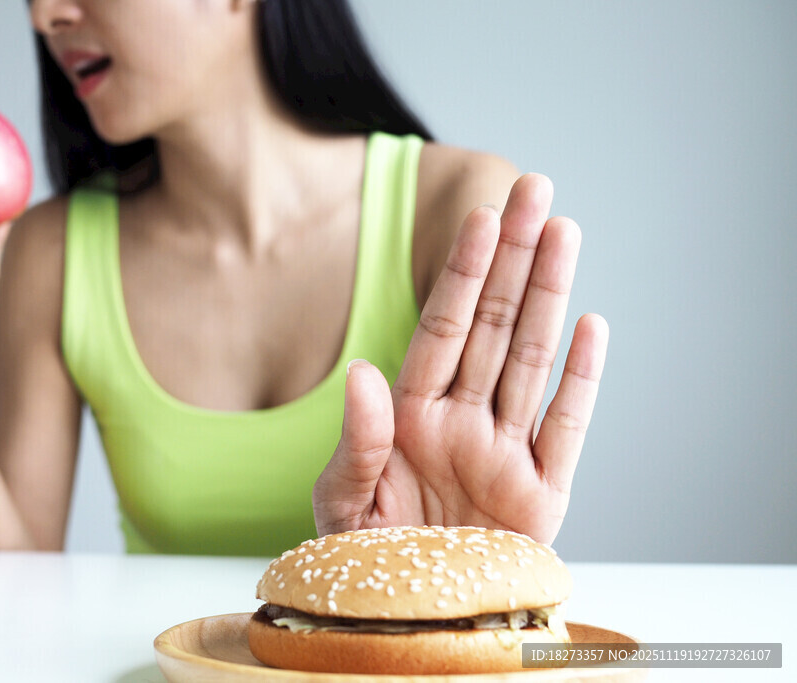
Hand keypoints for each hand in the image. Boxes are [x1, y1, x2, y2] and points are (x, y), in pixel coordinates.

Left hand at [313, 174, 608, 543]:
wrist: (411, 621)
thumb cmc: (369, 563)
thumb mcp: (343, 504)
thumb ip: (356, 441)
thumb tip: (362, 372)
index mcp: (410, 417)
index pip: (441, 330)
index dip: (460, 274)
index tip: (479, 218)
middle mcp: (462, 422)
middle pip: (492, 327)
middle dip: (512, 259)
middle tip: (534, 189)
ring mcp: (505, 453)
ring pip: (531, 360)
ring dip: (548, 297)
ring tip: (564, 232)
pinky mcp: (542, 496)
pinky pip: (566, 429)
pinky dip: (581, 380)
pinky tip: (591, 326)